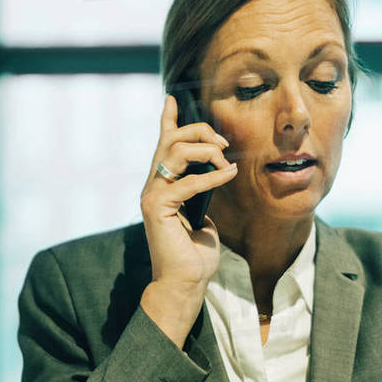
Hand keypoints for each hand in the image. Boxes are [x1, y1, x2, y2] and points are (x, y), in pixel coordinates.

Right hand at [139, 95, 236, 343]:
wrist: (186, 283)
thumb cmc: (196, 253)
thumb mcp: (204, 213)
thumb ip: (203, 190)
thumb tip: (218, 170)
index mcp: (162, 183)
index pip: (163, 142)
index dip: (167, 118)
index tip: (171, 98)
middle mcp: (153, 184)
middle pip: (172, 139)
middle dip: (200, 132)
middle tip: (225, 145)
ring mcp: (152, 194)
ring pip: (176, 151)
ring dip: (206, 151)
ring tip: (226, 163)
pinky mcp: (157, 207)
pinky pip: (188, 181)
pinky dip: (212, 176)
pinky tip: (229, 175)